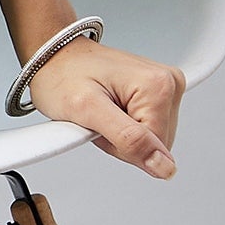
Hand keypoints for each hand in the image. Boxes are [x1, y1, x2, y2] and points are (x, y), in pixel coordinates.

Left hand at [27, 39, 183, 179]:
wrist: (54, 57)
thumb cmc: (62, 75)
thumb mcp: (88, 111)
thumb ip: (130, 141)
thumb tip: (164, 167)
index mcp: (160, 87)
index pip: (156, 148)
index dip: (121, 146)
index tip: (99, 123)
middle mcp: (170, 84)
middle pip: (156, 144)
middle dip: (122, 140)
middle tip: (96, 118)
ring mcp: (164, 87)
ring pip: (150, 139)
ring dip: (121, 134)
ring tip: (100, 111)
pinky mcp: (155, 93)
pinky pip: (145, 128)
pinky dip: (123, 126)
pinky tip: (108, 108)